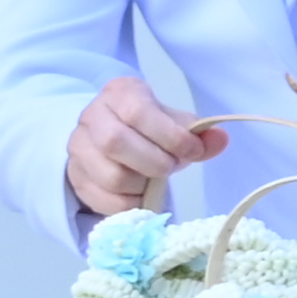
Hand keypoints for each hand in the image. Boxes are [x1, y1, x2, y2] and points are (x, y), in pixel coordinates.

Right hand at [67, 74, 232, 219]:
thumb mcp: (173, 122)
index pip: (138, 112)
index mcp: (118, 94)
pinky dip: (131, 203)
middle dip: (155, 162)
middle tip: (171, 167)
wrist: (110, 140)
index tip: (193, 150)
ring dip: (143, 184)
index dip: (170, 136)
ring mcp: (78, 148)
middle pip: (116, 142)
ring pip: (112, 175)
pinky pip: (104, 200)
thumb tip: (221, 139)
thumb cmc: (148, 128)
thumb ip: (197, 132)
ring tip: (154, 178)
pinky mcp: (76, 178)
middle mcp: (91, 117)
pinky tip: (141, 194)